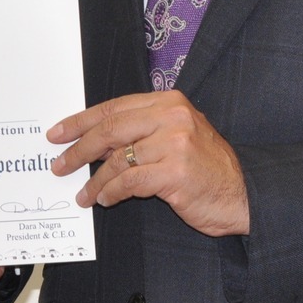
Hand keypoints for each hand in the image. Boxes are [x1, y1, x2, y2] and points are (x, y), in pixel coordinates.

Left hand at [47, 90, 249, 237]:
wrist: (244, 194)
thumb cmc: (206, 168)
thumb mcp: (176, 136)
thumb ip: (142, 132)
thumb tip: (95, 141)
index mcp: (169, 102)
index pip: (114, 108)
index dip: (81, 121)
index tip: (58, 133)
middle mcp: (172, 117)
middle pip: (110, 130)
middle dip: (78, 150)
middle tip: (60, 164)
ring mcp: (174, 143)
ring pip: (117, 160)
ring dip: (94, 180)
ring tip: (84, 194)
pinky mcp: (174, 172)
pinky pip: (129, 182)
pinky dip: (111, 192)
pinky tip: (105, 199)